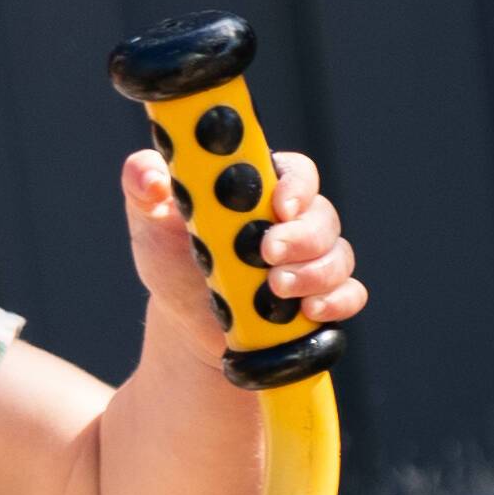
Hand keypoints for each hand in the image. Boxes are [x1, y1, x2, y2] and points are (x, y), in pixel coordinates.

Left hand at [123, 141, 366, 361]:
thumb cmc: (173, 259)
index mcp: (258, 191)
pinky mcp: (321, 298)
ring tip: (276, 289)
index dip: (296, 186)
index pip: (295, 173)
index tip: (280, 206)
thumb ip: (143, 186)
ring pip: (339, 256)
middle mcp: (293, 221)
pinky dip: (337, 301)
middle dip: (302, 237)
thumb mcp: (149, 221)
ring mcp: (311, 261)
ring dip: (314, 274)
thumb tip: (149, 177)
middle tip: (269, 254)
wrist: (185, 321)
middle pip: (323, 216)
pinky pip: (350, 295)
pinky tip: (310, 311)